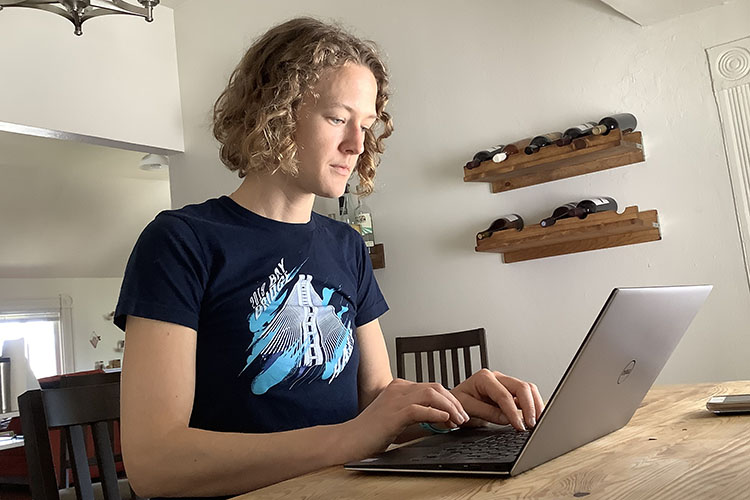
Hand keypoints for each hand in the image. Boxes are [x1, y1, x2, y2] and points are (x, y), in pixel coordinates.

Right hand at [345, 378, 469, 455]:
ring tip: (458, 420)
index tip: (459, 413)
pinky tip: (445, 421)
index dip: (449, 399)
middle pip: (435, 387)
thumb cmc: (371, 433)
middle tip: (463, 417)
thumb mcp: (398, 419)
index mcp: (399, 387)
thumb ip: (418, 414)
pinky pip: (419, 409)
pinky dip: (436, 414)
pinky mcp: (393, 414)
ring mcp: (395, 399)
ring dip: (449, 407)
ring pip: (431, 394)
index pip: (432, 386)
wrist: (348, 440)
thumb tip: (443, 419)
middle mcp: (398, 388)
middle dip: (453, 402)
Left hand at [451, 369, 543, 430]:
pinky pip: (527, 396)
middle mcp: (497, 378)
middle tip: (532, 425)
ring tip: (538, 422)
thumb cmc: (458, 403)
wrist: (454, 402)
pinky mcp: (511, 392)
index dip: (513, 412)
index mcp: (484, 378)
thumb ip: (487, 412)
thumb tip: (507, 419)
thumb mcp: (467, 408)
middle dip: (530, 406)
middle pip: (521, 387)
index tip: (519, 426)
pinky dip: (534, 406)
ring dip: (535, 405)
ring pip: (528, 389)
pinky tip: (535, 417)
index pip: (504, 395)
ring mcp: (506, 384)